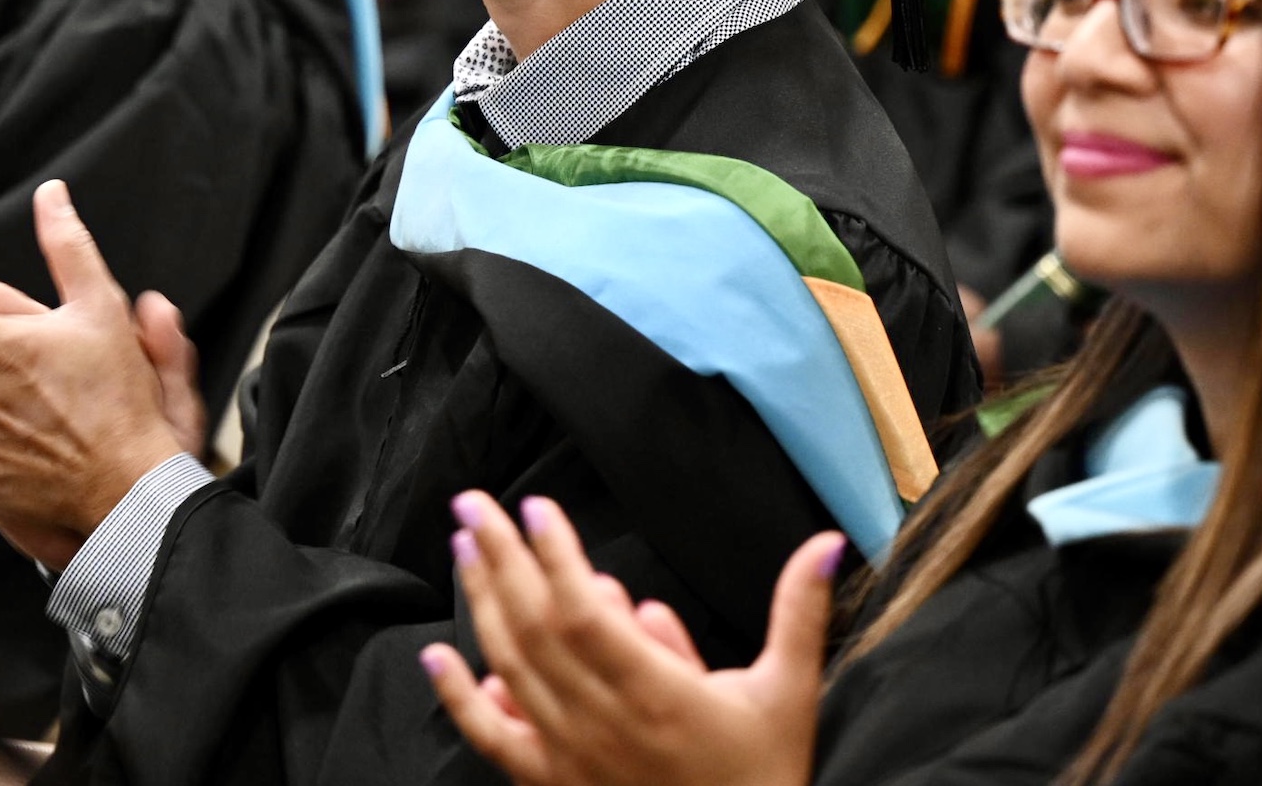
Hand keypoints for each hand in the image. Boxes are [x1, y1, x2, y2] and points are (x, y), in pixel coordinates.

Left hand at [420, 494, 835, 785]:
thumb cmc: (763, 777)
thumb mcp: (789, 692)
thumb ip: (800, 613)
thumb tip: (827, 544)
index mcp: (656, 694)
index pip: (584, 612)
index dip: (555, 556)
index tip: (537, 507)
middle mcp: (602, 723)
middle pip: (533, 627)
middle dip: (500, 558)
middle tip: (474, 503)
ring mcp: (570, 756)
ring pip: (509, 668)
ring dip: (481, 602)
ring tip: (464, 547)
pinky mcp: (553, 784)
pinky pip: (493, 740)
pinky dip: (459, 698)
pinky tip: (435, 657)